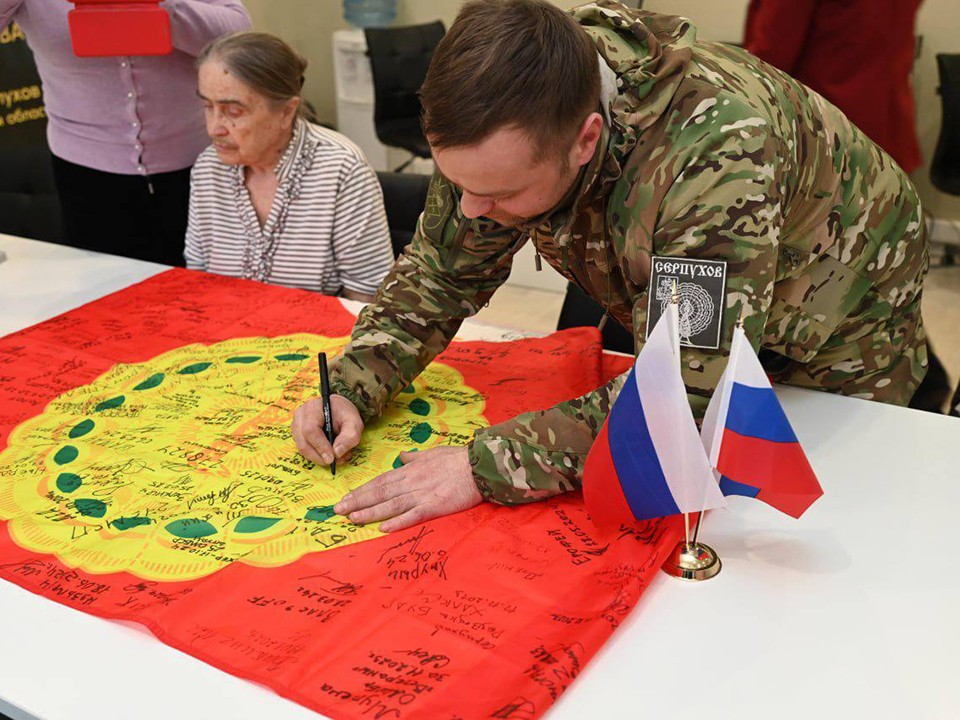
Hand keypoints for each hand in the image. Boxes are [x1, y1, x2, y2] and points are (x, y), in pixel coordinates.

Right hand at [292, 394, 363, 466]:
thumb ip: (349, 436)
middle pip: (304, 442)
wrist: (338, 409)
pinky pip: (304, 449)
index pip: (311, 430)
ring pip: (302, 448)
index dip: (320, 446)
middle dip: (319, 456)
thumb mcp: (354, 422)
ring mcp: (296, 424)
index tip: (331, 458)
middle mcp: (300, 415)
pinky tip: (329, 454)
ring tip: (336, 457)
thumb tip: (337, 453)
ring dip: (318, 457)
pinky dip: (316, 455)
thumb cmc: (345, 414)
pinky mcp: (297, 433)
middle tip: (335, 461)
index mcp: (313, 408)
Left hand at [334, 446, 481, 531]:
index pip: (380, 481)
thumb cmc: (457, 459)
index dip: (362, 490)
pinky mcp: (435, 505)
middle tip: (338, 510)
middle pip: (380, 492)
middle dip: (358, 501)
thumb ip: (415, 457)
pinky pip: (413, 515)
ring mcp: (422, 494)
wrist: (478, 466)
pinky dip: (398, 521)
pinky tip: (383, 527)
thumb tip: (402, 456)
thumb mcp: (432, 452)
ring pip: (391, 504)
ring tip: (353, 518)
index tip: (346, 497)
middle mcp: (411, 482)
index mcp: (410, 470)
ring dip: (370, 512)